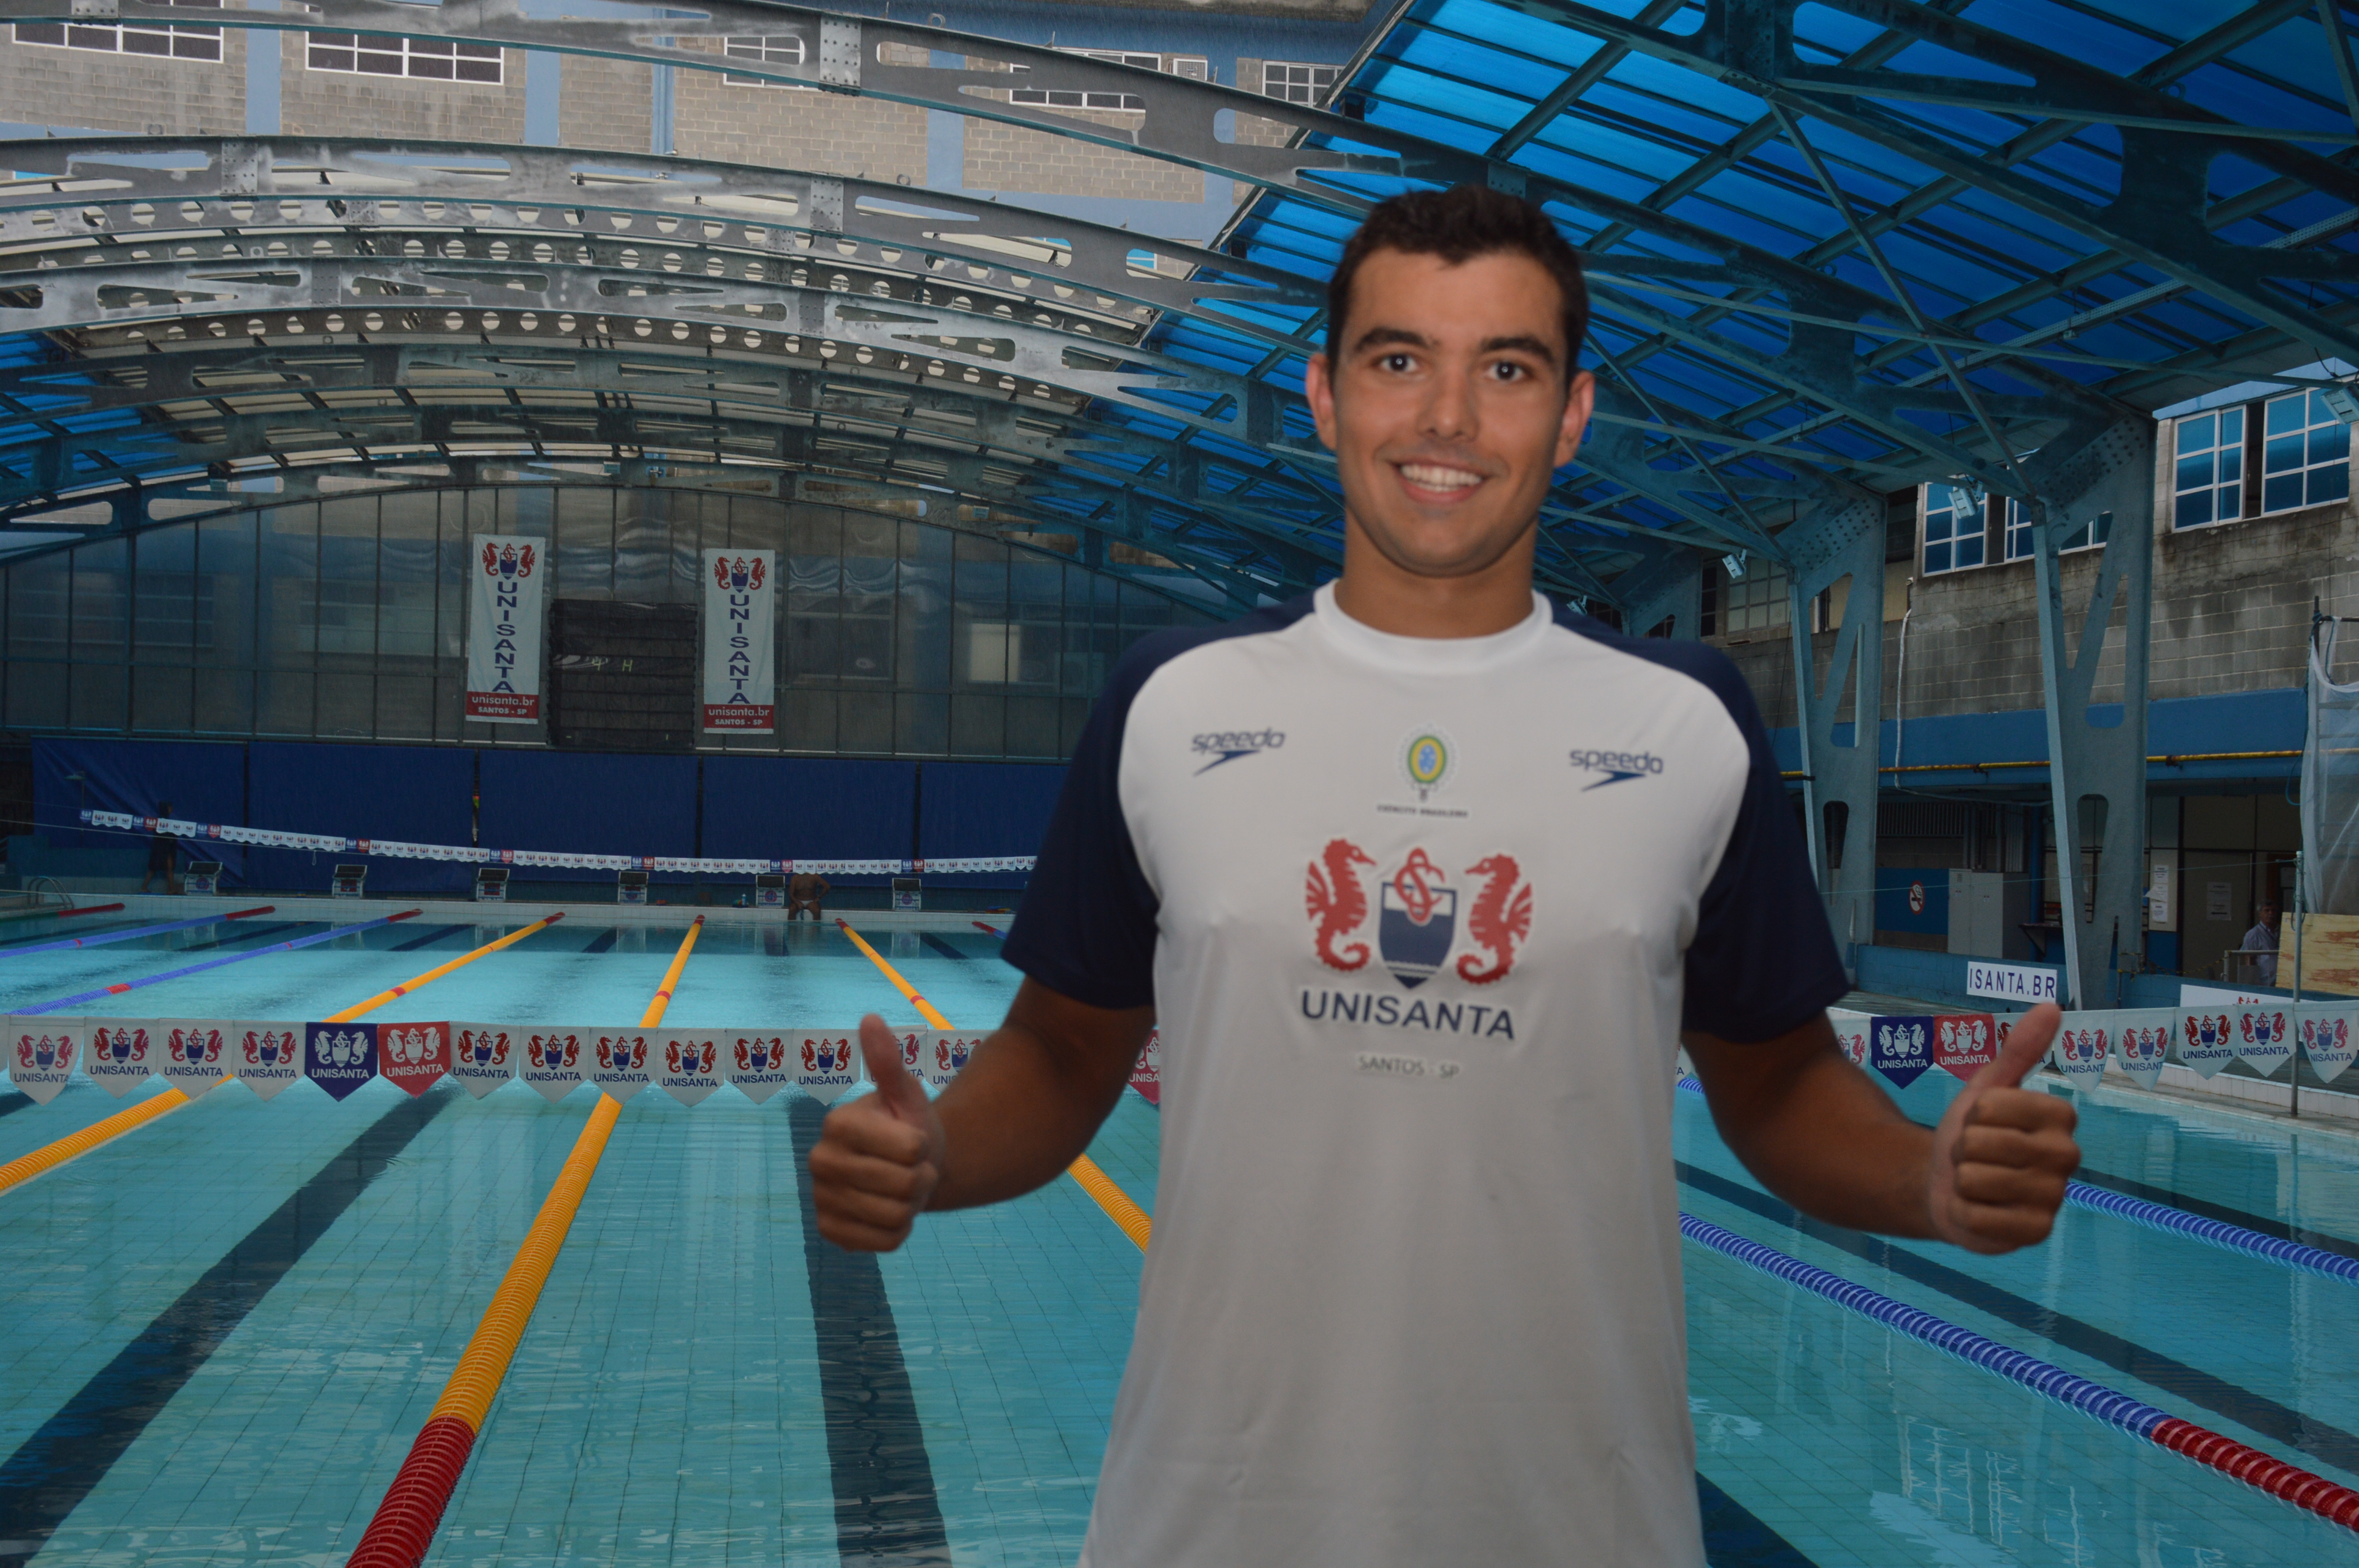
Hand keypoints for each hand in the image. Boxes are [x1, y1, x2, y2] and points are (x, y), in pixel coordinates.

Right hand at [807, 1013, 944, 1251]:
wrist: (905, 1169)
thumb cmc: (907, 1126)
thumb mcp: (906, 1094)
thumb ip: (889, 1062)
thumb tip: (871, 1018)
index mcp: (837, 1123)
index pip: (910, 1148)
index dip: (923, 1147)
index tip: (912, 1140)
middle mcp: (820, 1161)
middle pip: (904, 1185)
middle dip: (921, 1178)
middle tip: (912, 1168)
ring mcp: (821, 1200)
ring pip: (896, 1216)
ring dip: (911, 1205)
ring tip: (901, 1189)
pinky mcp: (830, 1232)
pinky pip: (885, 1243)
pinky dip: (899, 1231)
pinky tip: (889, 1212)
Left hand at [1925, 1002, 2079, 1253]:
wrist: (1946, 1183)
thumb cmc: (1972, 1133)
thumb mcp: (1988, 1087)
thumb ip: (2019, 1050)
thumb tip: (2051, 1006)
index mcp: (2061, 1117)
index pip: (1993, 1105)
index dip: (1973, 1113)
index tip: (1983, 1121)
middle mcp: (2068, 1157)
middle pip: (1984, 1142)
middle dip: (1965, 1147)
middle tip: (1976, 1154)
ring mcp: (2054, 1198)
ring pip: (1977, 1179)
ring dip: (1962, 1179)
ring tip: (1976, 1180)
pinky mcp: (2036, 1233)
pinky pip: (1980, 1216)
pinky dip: (1965, 1211)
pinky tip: (1978, 1209)